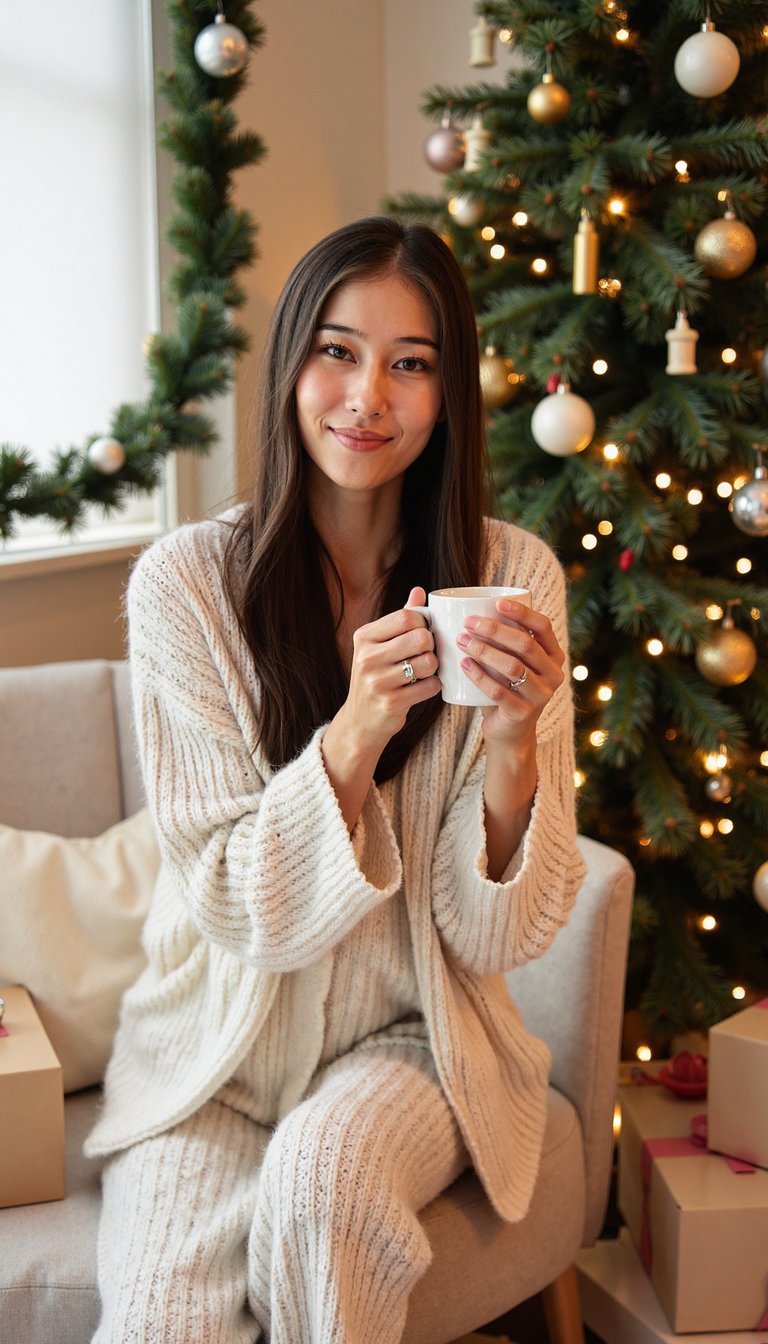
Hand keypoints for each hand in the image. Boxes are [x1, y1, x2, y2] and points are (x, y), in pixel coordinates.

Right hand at [321, 587, 439, 831]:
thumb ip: (400, 619)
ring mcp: (377, 682)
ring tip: (426, 671)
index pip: (406, 616)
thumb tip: (418, 591)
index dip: (424, 623)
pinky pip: (429, 687)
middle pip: (420, 637)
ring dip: (434, 667)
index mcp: (364, 637)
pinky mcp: (391, 703)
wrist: (360, 721)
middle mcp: (366, 657)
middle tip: (426, 653)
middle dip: (431, 645)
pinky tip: (424, 687)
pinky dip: (433, 686)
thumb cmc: (376, 676)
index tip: (423, 633)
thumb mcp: (379, 645)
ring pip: (428, 662)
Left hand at [455, 598, 564, 748]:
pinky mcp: (523, 713)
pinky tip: (464, 664)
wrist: (509, 733)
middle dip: (494, 630)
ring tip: (461, 640)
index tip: (497, 602)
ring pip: (512, 667)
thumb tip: (473, 608)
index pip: (543, 626)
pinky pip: (498, 691)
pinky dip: (478, 676)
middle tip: (468, 622)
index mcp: (554, 656)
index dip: (522, 612)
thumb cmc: (506, 688)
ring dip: (484, 650)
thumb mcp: (513, 663)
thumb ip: (505, 642)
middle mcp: (553, 675)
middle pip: (525, 644)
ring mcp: (541, 696)